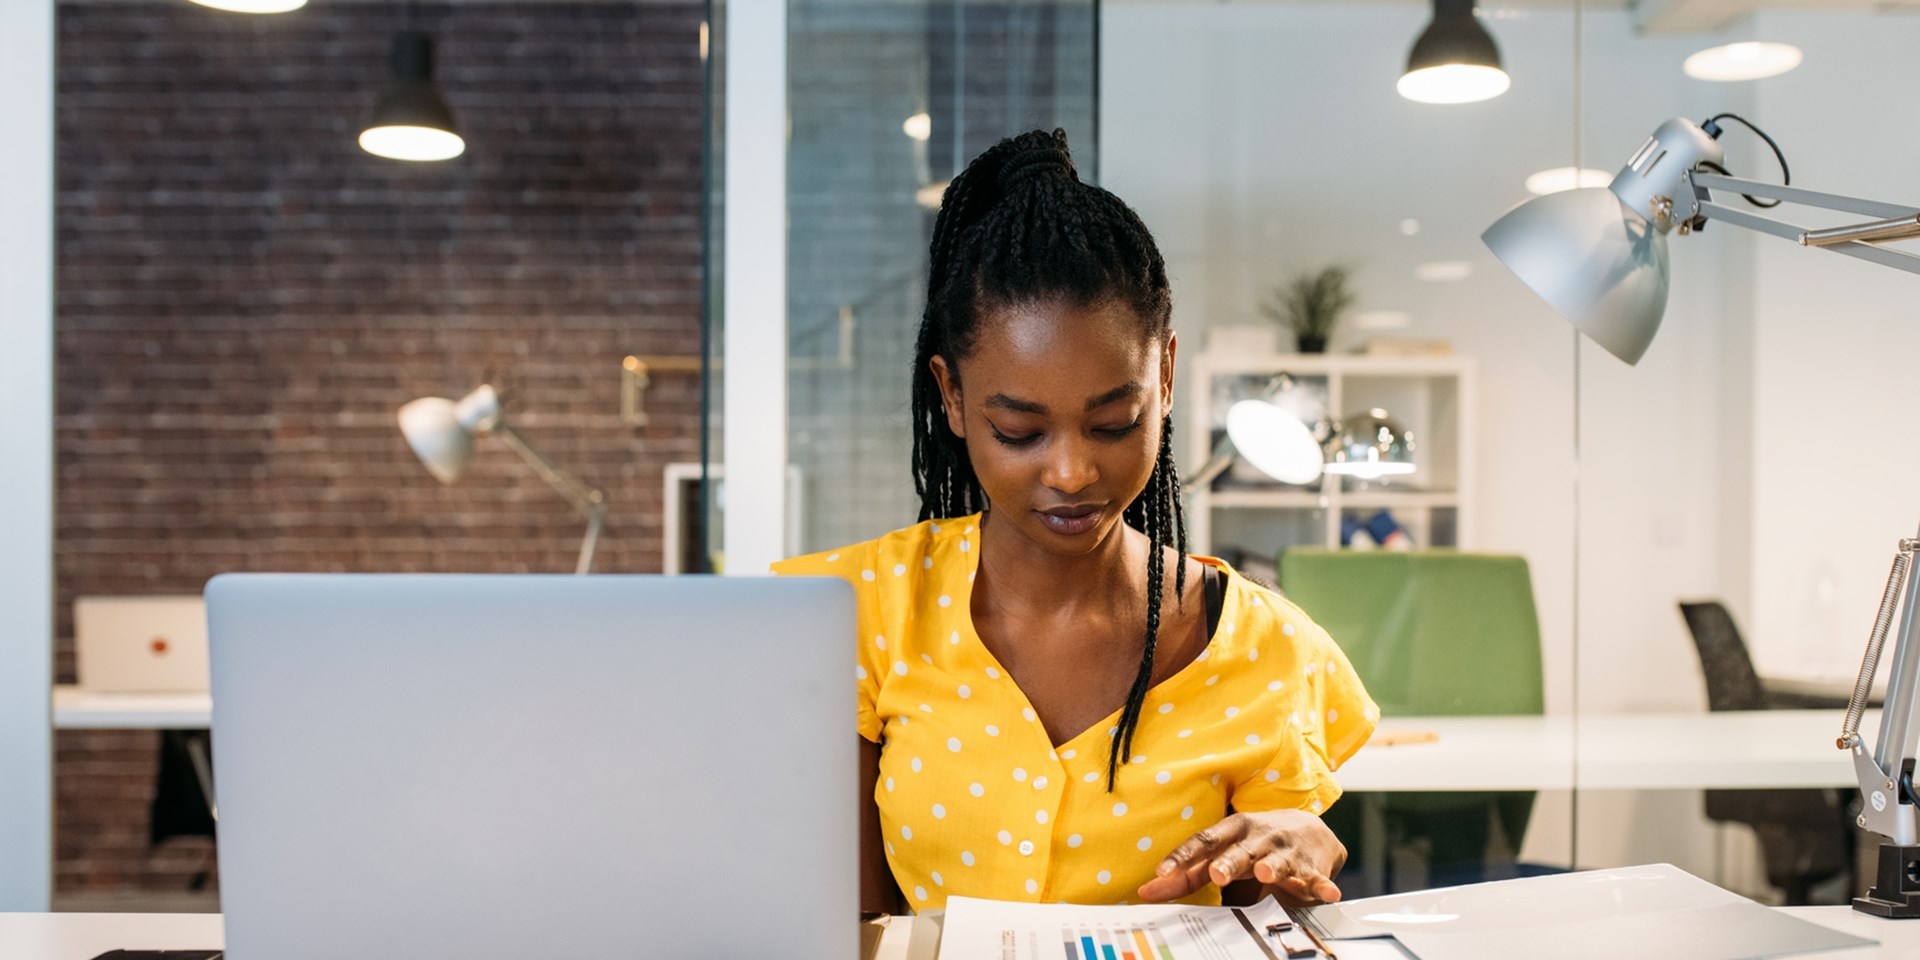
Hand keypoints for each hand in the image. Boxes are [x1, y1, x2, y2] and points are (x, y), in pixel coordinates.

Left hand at [1136, 809, 1345, 907]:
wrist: (1309, 830)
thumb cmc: (1253, 847)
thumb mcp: (1220, 855)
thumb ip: (1186, 875)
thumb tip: (1146, 891)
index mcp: (1231, 831)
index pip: (1202, 841)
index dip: (1182, 856)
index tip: (1162, 872)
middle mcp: (1257, 837)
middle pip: (1239, 851)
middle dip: (1228, 862)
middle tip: (1216, 874)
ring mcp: (1285, 851)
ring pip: (1276, 861)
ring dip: (1271, 868)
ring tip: (1266, 874)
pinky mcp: (1311, 867)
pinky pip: (1316, 879)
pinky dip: (1321, 886)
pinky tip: (1328, 894)